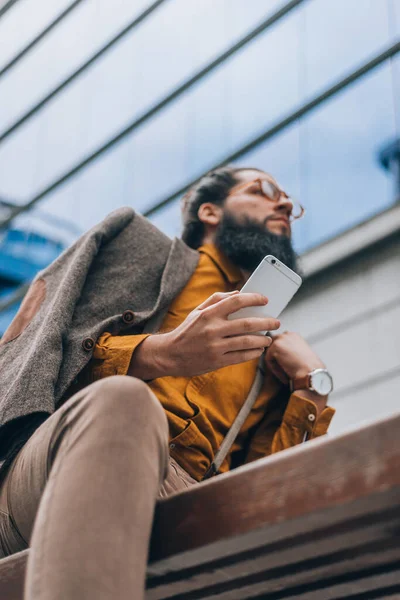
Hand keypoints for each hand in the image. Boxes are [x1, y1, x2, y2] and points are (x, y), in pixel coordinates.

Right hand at [132, 291, 280, 378]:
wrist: (170, 354)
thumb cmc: (186, 331)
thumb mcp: (197, 312)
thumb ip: (216, 300)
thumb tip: (237, 293)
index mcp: (209, 314)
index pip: (236, 301)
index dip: (253, 299)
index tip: (265, 300)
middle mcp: (213, 329)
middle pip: (247, 324)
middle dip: (266, 322)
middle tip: (276, 322)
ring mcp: (216, 347)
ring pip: (247, 341)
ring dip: (262, 340)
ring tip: (269, 339)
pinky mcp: (217, 361)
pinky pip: (241, 356)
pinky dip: (253, 353)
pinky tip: (259, 350)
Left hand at [264, 331, 325, 385]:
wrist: (312, 373)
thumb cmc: (310, 369)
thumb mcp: (301, 355)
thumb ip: (290, 351)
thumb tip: (281, 357)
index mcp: (294, 336)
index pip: (279, 343)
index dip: (280, 356)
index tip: (287, 366)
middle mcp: (287, 334)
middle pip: (272, 346)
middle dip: (275, 358)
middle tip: (284, 370)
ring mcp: (281, 339)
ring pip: (270, 354)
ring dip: (276, 364)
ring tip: (286, 373)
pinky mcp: (275, 347)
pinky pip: (268, 360)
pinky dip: (275, 370)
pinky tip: (285, 375)